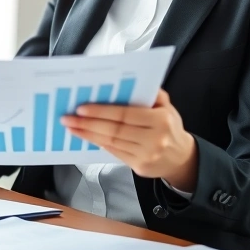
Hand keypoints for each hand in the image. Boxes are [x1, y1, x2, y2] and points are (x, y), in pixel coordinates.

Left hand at [60, 89, 198, 190]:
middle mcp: (154, 138)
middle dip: (88, 124)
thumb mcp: (167, 106)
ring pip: (111, 142)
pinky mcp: (139, 167)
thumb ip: (150, 93)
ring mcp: (146, 155)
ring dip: (88, 135)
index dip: (101, 111)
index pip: (125, 114)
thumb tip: (129, 82)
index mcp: (160, 120)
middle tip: (68, 118)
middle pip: (115, 129)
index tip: (82, 108)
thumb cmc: (169, 127)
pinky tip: (86, 137)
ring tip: (71, 127)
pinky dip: (98, 143)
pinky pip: (114, 152)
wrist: (181, 158)